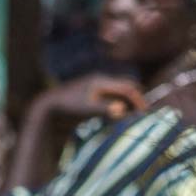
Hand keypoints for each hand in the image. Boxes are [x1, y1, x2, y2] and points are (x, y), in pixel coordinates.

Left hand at [31, 74, 147, 121]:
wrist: (51, 104)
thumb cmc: (69, 107)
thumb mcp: (88, 109)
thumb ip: (106, 109)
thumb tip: (122, 110)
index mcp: (102, 81)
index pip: (127, 87)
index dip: (138, 99)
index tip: (144, 112)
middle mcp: (101, 80)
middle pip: (126, 86)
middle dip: (135, 99)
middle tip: (142, 113)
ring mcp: (97, 85)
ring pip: (119, 91)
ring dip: (127, 102)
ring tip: (132, 115)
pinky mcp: (92, 92)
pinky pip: (111, 95)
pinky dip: (118, 103)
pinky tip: (117, 113)